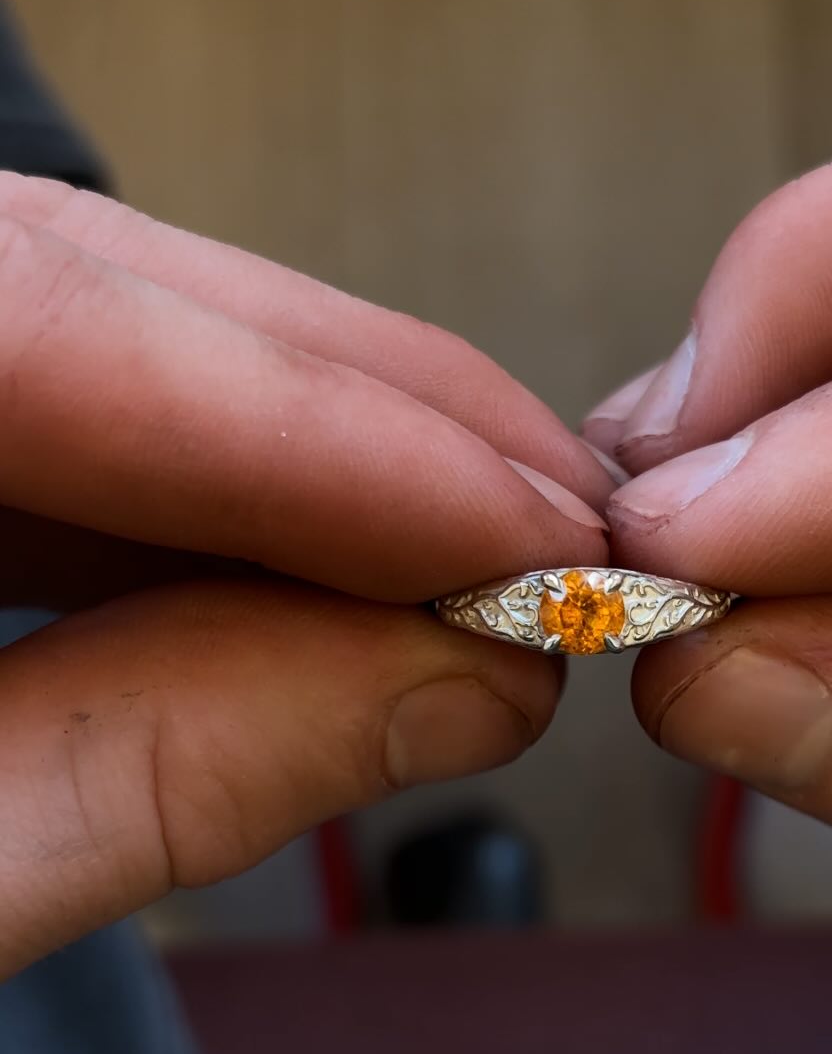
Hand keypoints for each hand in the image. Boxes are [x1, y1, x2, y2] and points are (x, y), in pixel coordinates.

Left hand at [0, 174, 608, 974]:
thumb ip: (145, 772)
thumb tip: (451, 680)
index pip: (24, 320)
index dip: (305, 423)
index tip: (528, 536)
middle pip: (68, 281)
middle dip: (340, 405)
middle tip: (556, 521)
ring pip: (74, 334)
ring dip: (289, 450)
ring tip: (477, 550)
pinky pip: (35, 423)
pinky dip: (184, 501)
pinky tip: (321, 571)